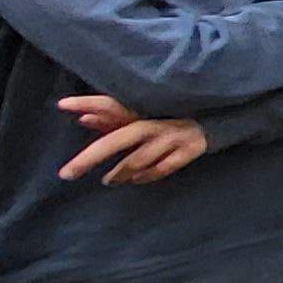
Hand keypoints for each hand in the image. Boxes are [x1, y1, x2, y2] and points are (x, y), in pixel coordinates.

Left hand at [56, 97, 210, 183]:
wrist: (220, 115)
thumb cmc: (174, 115)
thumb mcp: (145, 112)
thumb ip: (115, 116)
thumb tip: (83, 118)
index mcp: (144, 108)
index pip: (110, 103)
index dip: (87, 102)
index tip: (62, 105)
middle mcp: (155, 122)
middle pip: (116, 140)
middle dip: (89, 158)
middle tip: (66, 174)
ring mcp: (172, 137)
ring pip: (138, 161)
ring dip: (119, 173)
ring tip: (108, 180)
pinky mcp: (188, 151)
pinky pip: (161, 169)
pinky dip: (145, 177)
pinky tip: (135, 180)